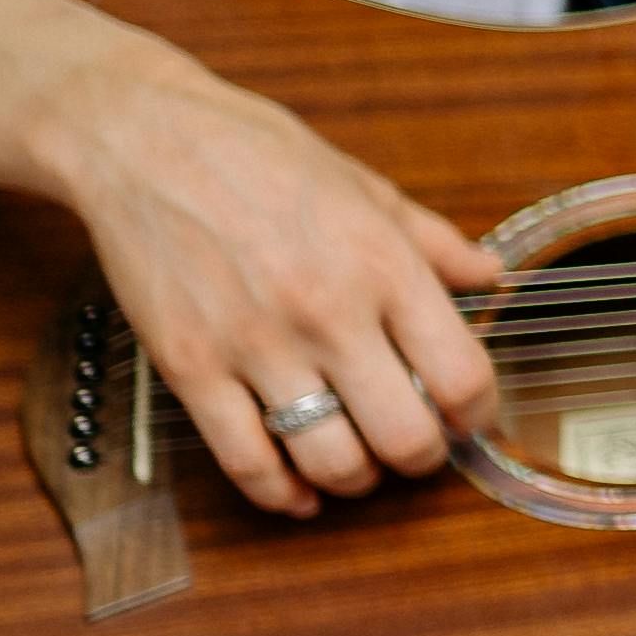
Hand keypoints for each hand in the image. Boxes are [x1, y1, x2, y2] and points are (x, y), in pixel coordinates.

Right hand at [37, 54, 502, 517]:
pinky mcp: (190, 368)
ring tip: (359, 463)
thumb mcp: (366, 186)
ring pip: (331, 460)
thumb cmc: (259, 155)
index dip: (476, 414)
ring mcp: (256, 346)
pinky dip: (281, 494)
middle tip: (414, 444)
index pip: (462, 376)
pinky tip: (299, 492)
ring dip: (356, 478)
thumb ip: (433, 241)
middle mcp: (328, 314)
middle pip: (405, 437)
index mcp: (384, 267)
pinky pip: (246, 462)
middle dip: (421, 456)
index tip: (466, 415)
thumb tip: (491, 276)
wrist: (144, 141)